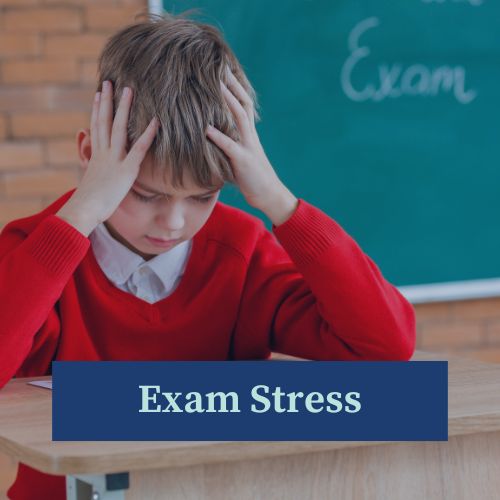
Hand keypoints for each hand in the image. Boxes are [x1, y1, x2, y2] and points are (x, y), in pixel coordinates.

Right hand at [57, 81, 158, 235]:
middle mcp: (103, 153)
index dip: (97, 109)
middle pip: (105, 121)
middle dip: (108, 100)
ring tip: (129, 89)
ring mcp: (114, 160)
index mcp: (95, 156)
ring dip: (124, 108)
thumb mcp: (89, 180)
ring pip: (118, 128)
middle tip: (111, 82)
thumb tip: (87, 160)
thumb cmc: (88, 201)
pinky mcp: (126, 170)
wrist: (85, 210)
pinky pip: (139, 149)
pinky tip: (156, 121)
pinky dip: (148, 134)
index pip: (96, 127)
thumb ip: (90, 167)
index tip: (99, 94)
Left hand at [206, 69, 297, 225]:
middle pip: (242, 103)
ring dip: (227, 100)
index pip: (243, 104)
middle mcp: (250, 136)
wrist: (269, 195)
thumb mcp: (241, 156)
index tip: (223, 70)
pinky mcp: (243, 161)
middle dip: (231, 84)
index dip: (234, 87)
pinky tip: (206, 128)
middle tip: (219, 65)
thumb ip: (230, 143)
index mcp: (249, 134)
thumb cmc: (252, 178)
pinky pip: (229, 146)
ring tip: (214, 85)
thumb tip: (214, 134)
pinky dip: (218, 136)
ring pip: (238, 118)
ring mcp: (247, 147)